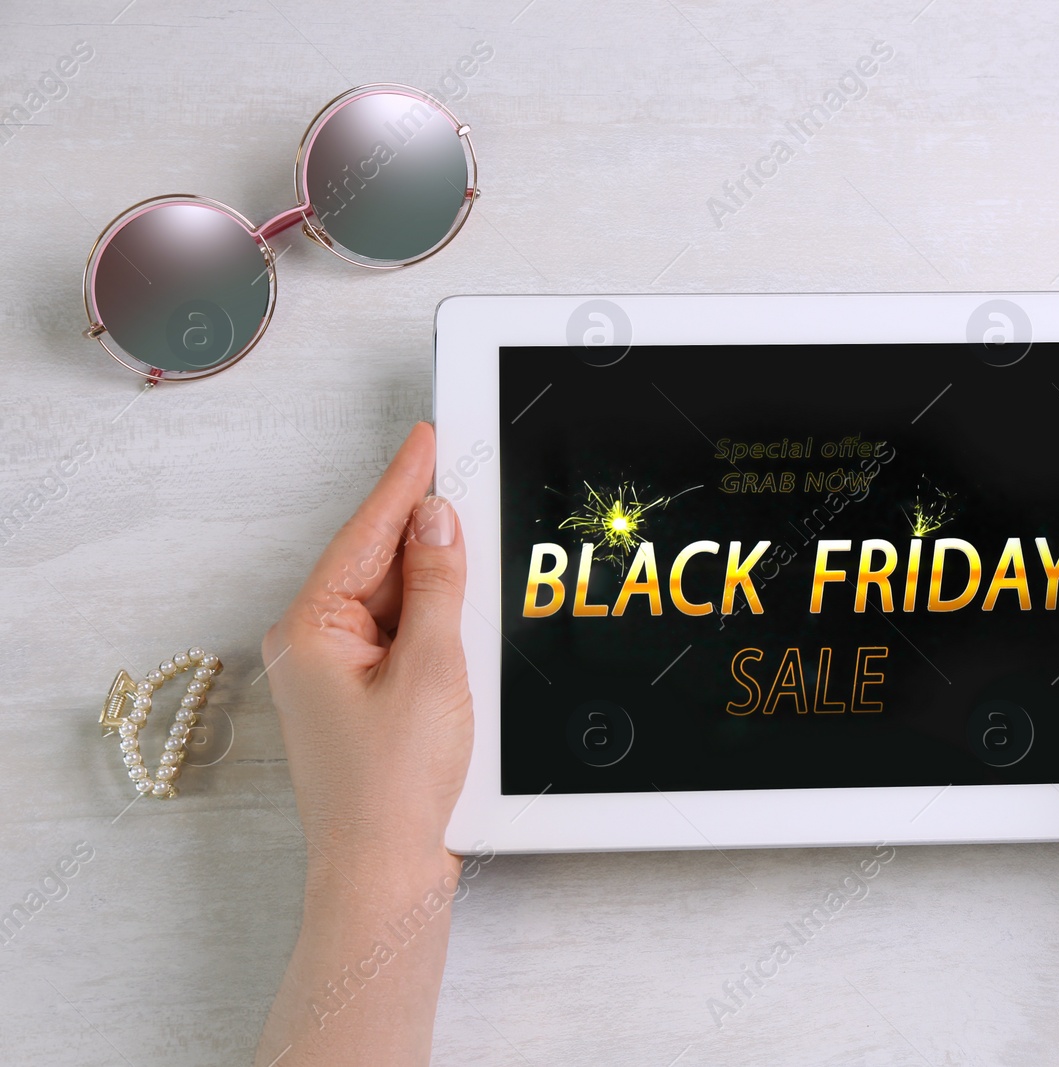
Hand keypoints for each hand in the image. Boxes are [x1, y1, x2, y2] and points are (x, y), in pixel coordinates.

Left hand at [261, 421, 472, 869]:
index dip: (402, 484)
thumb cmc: (395, 786)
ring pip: (393, 599)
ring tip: (475, 544)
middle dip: (423, 526)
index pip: (366, 535)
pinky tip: (464, 606)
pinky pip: (400, 635)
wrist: (385, 872)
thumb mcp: (431, 669)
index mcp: (311, 629)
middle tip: (463, 474)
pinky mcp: (362, 698)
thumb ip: (437, 586)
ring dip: (435, 578)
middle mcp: (313, 645)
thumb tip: (437, 522)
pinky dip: (433, 617)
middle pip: (377, 562)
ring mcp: (336, 674)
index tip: (427, 438)